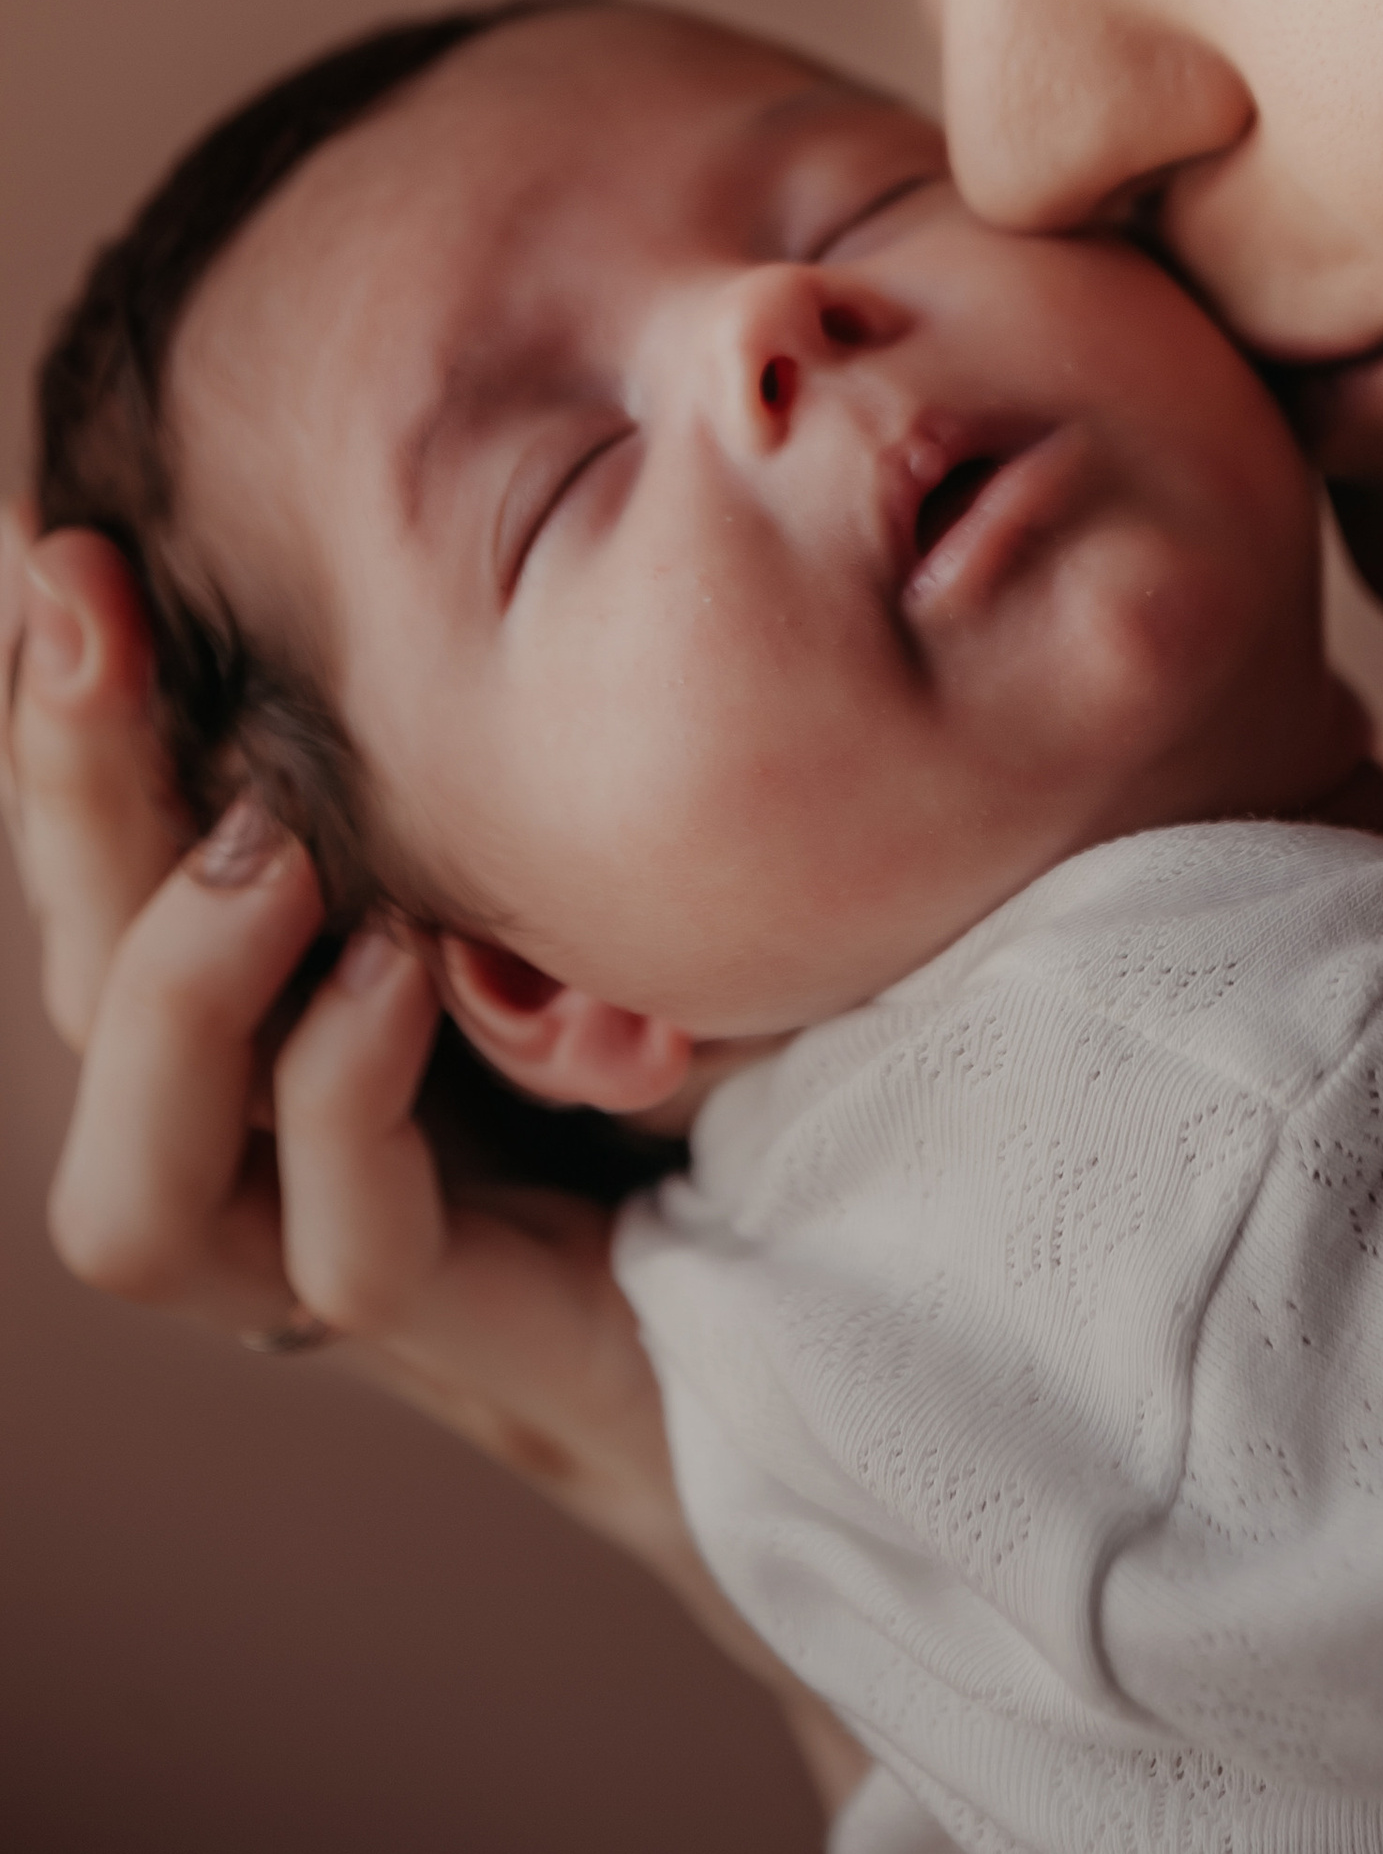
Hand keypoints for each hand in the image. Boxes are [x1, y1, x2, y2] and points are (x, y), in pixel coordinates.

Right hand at [1, 516, 864, 1806]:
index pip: (105, 865)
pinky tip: (399, 975)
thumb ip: (473, 762)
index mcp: (267, 1001)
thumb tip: (411, 525)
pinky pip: (349, 1255)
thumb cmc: (702, 1025)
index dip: (58, 725)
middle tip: (88, 604)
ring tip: (267, 854)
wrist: (835, 1284)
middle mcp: (260, 1138)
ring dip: (172, 1000)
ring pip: (134, 1197)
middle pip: (81, 993)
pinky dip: (348, 1100)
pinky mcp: (465, 1328)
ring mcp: (338, 1252)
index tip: (60, 544)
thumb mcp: (570, 856)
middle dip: (68, 790)